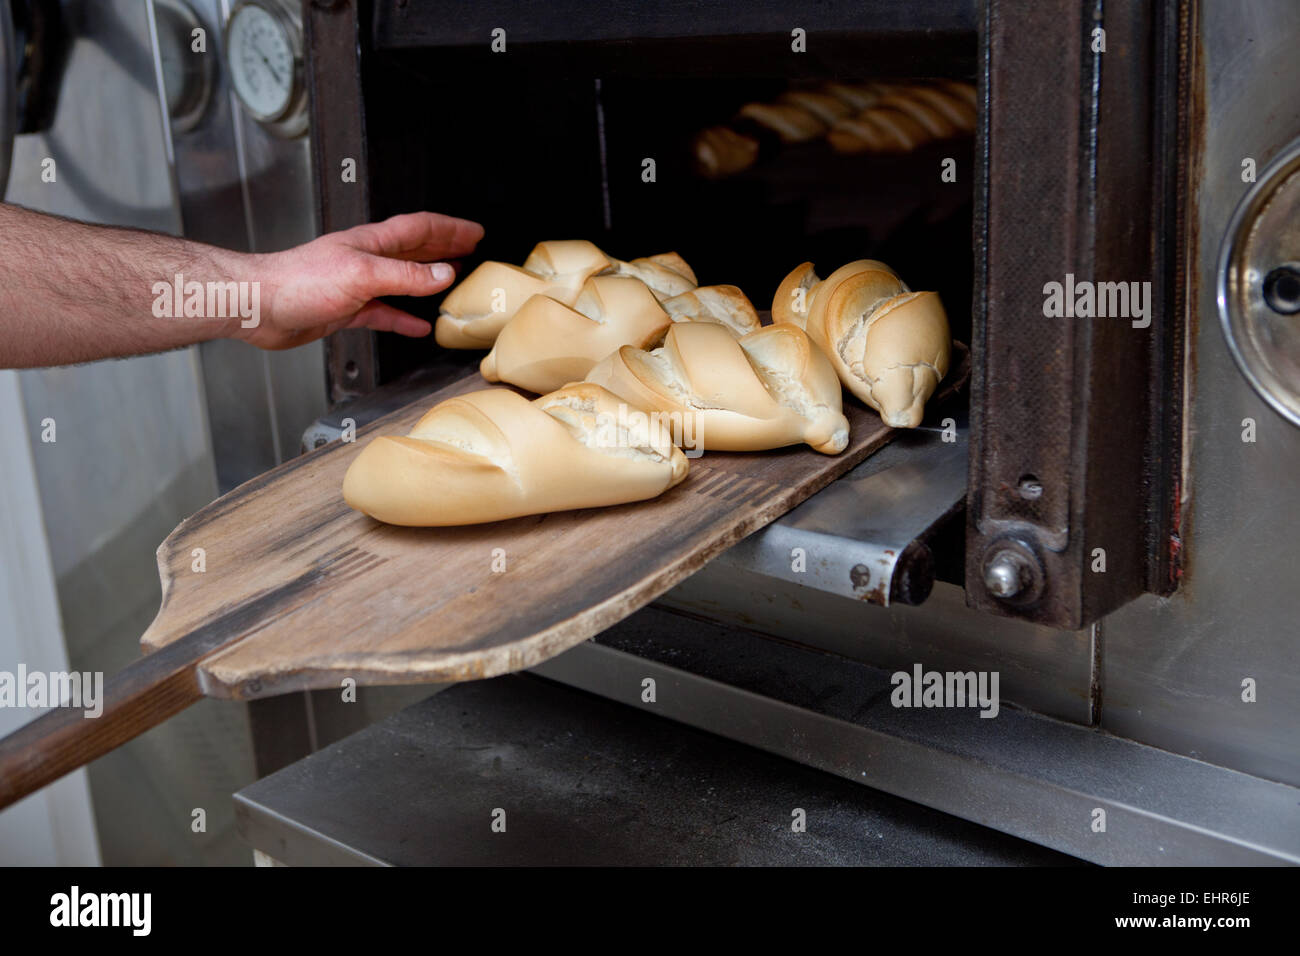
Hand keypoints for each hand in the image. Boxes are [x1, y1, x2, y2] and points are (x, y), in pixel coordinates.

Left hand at [240, 211, 484, 349]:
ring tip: (453, 280)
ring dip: (429, 279)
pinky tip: (417, 326)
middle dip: (444, 247)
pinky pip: (384, 312)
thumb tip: (444, 273)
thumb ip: (406, 276)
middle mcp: (366, 259)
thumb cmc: (298, 282)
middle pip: (415, 249)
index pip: (420, 228)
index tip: (474, 232)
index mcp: (371, 243)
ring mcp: (357, 284)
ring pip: (403, 280)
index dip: (449, 229)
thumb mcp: (362, 275)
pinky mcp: (347, 309)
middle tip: (471, 248)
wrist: (260, 305)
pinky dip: (403, 318)